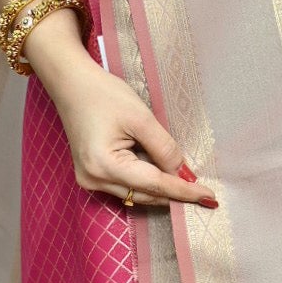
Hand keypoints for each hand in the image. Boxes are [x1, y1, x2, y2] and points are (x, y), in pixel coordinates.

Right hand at [49, 55, 217, 210]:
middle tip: (202, 191)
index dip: (183, 191)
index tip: (209, 197)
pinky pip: (125, 186)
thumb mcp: (141, 118)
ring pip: (136, 194)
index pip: (154, 185)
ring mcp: (90, 180)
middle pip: (145, 195)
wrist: (72, 85)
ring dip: (160, 187)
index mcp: (105, 165)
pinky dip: (145, 181)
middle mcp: (94, 179)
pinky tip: (159, 170)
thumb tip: (185, 174)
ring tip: (184, 178)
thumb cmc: (103, 95)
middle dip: (173, 192)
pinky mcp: (91, 176)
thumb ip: (164, 148)